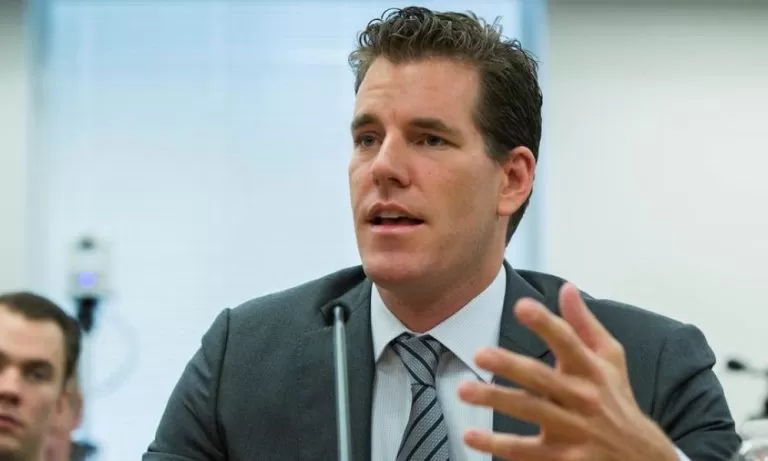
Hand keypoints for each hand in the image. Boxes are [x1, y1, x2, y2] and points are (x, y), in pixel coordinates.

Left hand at [457, 283, 678, 460]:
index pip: (568, 341)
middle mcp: (582, 398)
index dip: (545, 323)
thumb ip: (584, 324)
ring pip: (530, 411)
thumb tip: (567, 288)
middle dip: (510, 365)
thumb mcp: (610, 359)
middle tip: (479, 353)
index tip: (521, 306)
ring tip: (464, 389)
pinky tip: (471, 436)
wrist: (644, 458)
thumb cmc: (617, 400)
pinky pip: (525, 451)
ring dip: (495, 399)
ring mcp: (573, 430)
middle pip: (542, 378)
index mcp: (591, 370)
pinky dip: (497, 445)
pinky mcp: (562, 458)